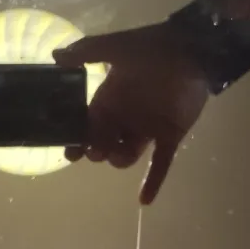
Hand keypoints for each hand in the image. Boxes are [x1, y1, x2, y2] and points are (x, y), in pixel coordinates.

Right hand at [53, 21, 208, 204]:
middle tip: (96, 148)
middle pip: (103, 143)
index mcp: (109, 98)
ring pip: (125, 155)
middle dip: (96, 150)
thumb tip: (56, 56)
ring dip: (117, 160)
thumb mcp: (117, 47)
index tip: (70, 150)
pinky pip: (160, 163)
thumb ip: (87, 52)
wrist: (193, 49)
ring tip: (117, 154)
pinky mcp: (169, 136)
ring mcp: (146, 128)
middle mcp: (124, 116)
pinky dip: (153, 182)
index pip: (87, 125)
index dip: (77, 138)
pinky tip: (144, 201)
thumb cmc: (153, 47)